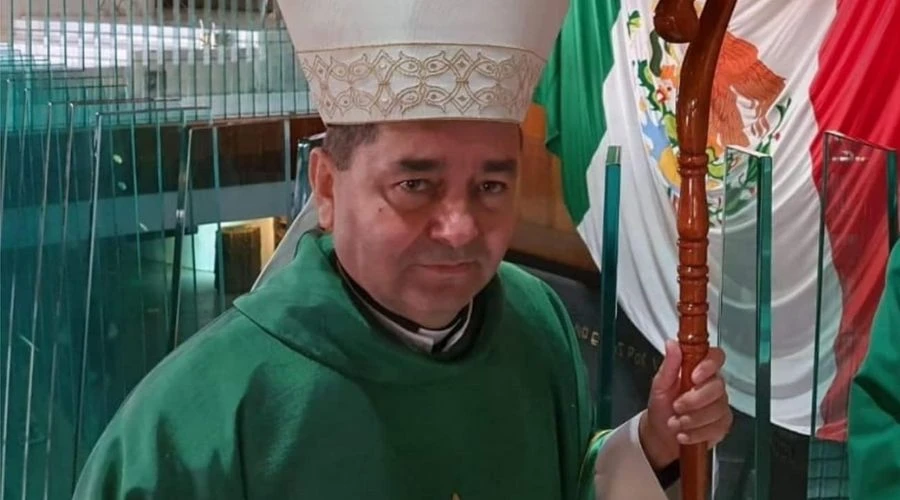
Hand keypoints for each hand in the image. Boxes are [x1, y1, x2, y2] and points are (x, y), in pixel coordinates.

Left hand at [638, 340, 732, 469]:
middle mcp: (713, 385)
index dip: (708, 366)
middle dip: (694, 400)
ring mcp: (720, 405)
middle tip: (676, 407)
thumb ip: (668, 365)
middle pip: (718, 387)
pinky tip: (684, 434)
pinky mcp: (722, 425)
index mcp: (698, 370)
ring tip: (675, 423)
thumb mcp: (659, 386)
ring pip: (718, 409)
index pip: (716, 357)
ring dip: (693, 419)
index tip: (694, 377)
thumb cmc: (662, 406)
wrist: (660, 434)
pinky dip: (697, 433)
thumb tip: (672, 343)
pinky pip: (717, 428)